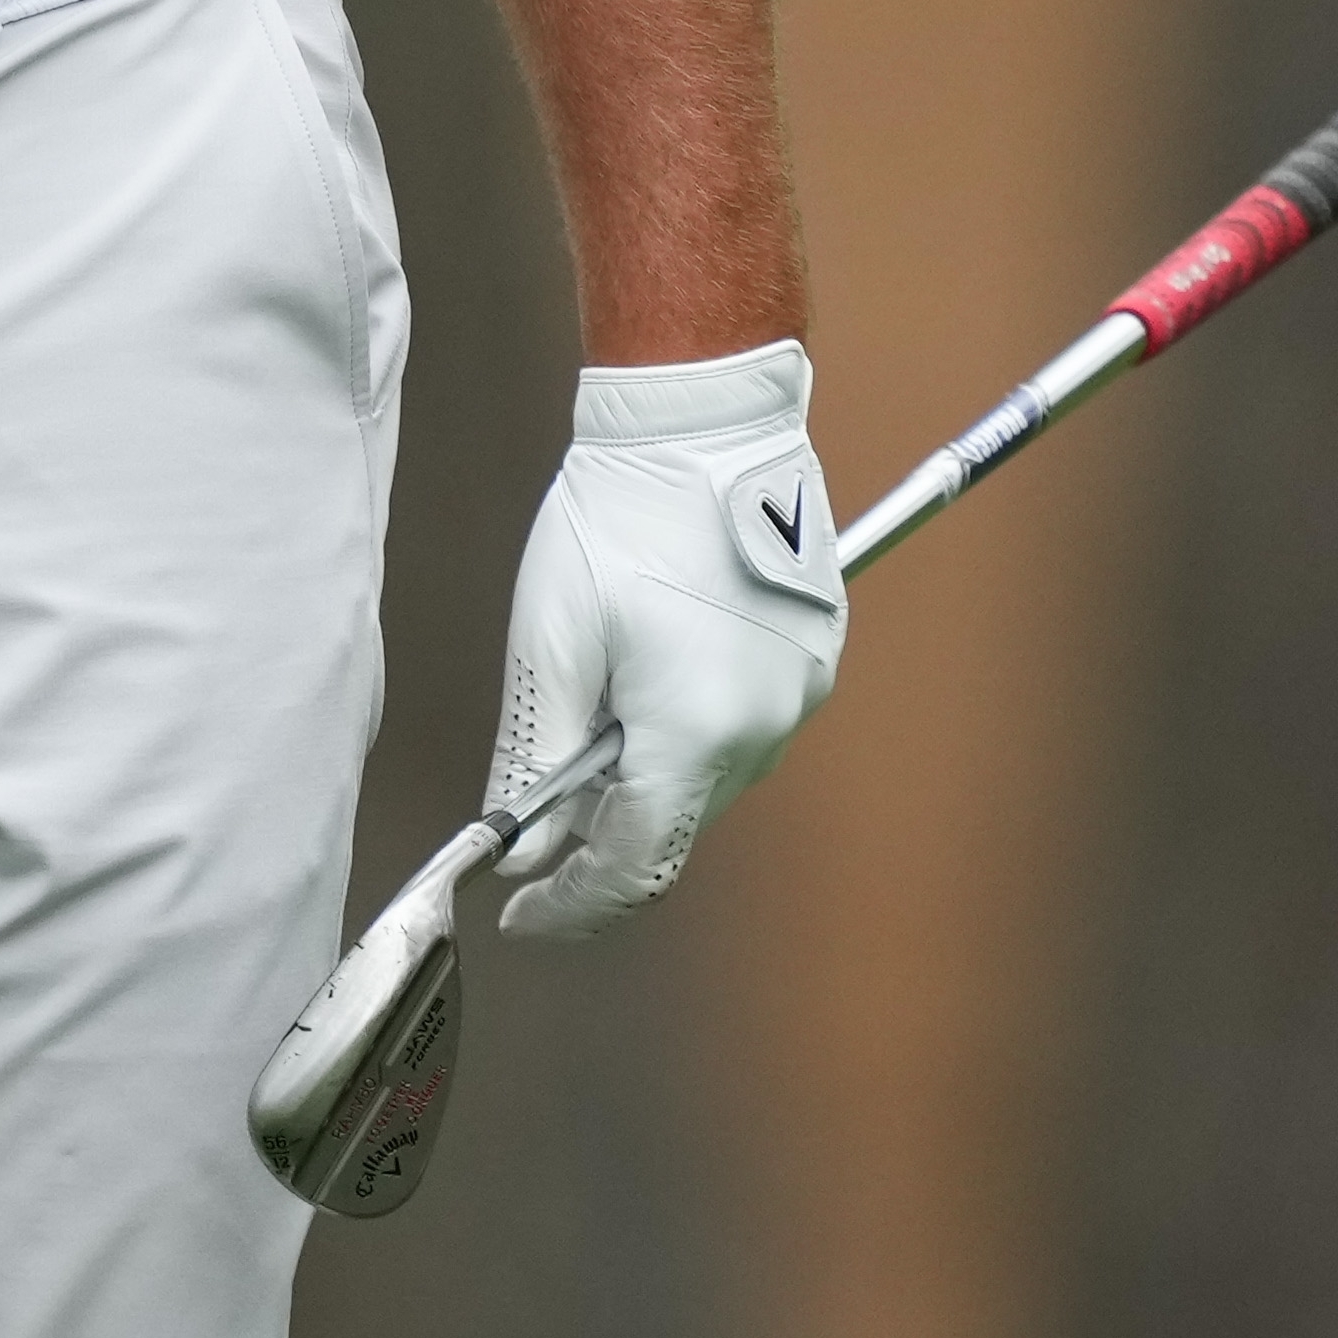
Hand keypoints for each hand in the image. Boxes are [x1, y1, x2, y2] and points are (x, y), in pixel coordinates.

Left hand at [488, 339, 842, 934]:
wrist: (704, 423)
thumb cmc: (619, 517)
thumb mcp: (550, 640)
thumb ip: (535, 757)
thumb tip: (522, 844)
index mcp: (692, 733)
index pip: (634, 866)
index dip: (572, 903)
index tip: (523, 914)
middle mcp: (763, 730)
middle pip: (675, 826)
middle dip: (602, 837)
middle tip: (536, 823)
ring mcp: (800, 697)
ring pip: (710, 780)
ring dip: (648, 780)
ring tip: (591, 726)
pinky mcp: (815, 662)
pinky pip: (745, 727)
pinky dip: (690, 732)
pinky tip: (648, 682)